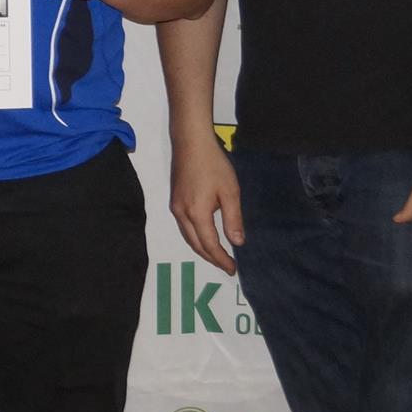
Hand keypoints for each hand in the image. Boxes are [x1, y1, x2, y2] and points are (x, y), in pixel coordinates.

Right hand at [168, 133, 244, 274]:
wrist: (191, 142)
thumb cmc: (214, 165)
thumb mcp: (230, 192)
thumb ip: (233, 219)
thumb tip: (237, 242)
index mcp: (197, 214)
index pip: (209, 245)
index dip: (221, 259)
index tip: (233, 269)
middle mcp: (182, 214)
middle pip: (195, 244)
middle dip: (211, 258)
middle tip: (227, 266)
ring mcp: (175, 207)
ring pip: (188, 236)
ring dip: (202, 249)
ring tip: (217, 255)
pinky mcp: (175, 199)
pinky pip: (184, 227)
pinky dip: (195, 237)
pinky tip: (205, 235)